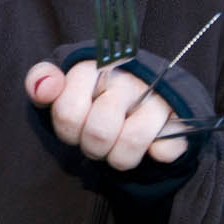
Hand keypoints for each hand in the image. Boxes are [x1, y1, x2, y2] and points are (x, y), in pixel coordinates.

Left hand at [25, 59, 188, 170]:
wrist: (150, 86)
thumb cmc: (98, 91)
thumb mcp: (66, 82)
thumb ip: (42, 80)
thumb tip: (43, 90)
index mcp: (96, 66)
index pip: (68, 112)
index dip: (67, 132)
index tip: (76, 126)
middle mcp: (129, 77)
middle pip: (99, 132)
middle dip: (93, 147)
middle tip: (98, 140)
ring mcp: (158, 97)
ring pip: (131, 143)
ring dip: (119, 158)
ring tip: (118, 149)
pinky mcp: (181, 119)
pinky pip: (166, 149)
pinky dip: (157, 155)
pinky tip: (151, 146)